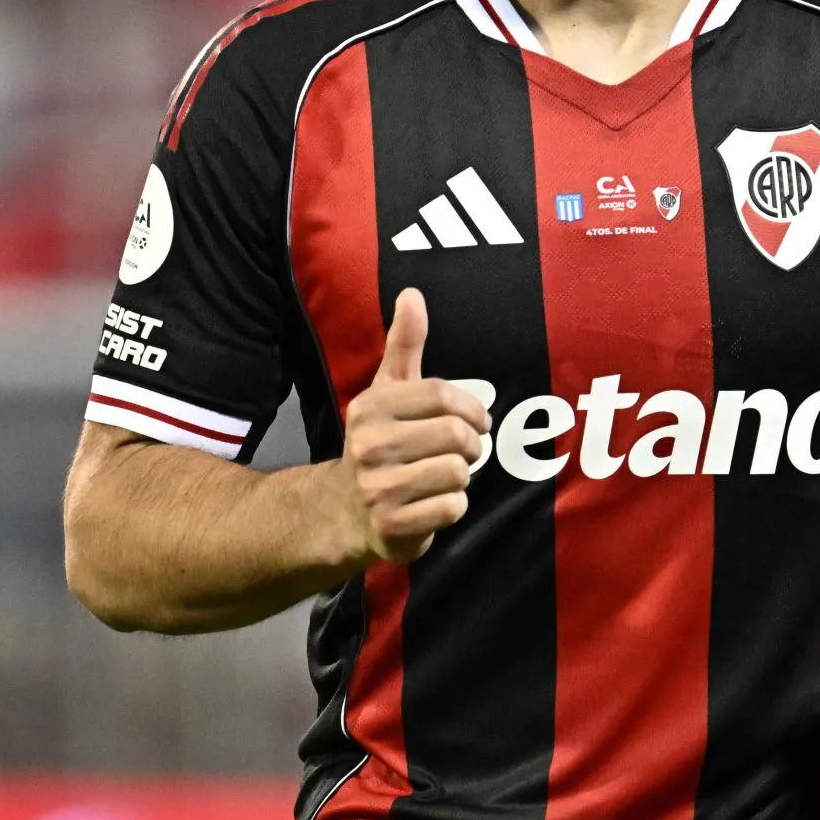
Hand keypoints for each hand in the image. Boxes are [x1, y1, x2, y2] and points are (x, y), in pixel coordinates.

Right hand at [337, 288, 490, 564]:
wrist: (343, 511)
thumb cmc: (380, 442)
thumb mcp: (388, 391)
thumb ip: (404, 344)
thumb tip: (412, 294)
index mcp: (371, 407)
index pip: (443, 396)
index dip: (472, 409)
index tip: (477, 421)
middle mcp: (368, 446)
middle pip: (457, 436)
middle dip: (469, 446)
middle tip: (458, 453)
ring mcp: (377, 488)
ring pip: (458, 473)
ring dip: (460, 478)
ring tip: (439, 477)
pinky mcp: (391, 526)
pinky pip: (452, 508)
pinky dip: (452, 507)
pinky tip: (431, 504)